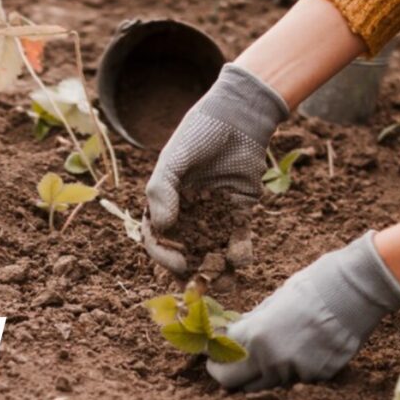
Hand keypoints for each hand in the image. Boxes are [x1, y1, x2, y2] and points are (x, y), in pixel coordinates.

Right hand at [143, 64, 287, 274]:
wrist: (239, 115)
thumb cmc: (199, 133)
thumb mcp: (173, 159)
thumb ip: (161, 191)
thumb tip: (161, 228)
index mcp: (163, 202)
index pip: (157, 238)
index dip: (165, 255)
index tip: (178, 264)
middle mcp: (186, 212)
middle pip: (183, 250)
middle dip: (191, 270)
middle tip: (201, 284)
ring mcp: (213, 214)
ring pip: (211, 248)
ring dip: (217, 268)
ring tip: (225, 282)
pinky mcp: (239, 211)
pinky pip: (237, 237)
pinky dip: (240, 250)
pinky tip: (242, 259)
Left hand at [208, 232, 399, 390]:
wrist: (354, 291)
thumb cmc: (309, 289)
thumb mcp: (269, 304)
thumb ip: (248, 327)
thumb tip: (229, 338)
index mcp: (254, 337)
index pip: (219, 363)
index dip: (214, 360)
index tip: (214, 358)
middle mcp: (272, 360)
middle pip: (235, 383)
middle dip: (229, 374)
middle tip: (232, 364)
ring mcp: (296, 372)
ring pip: (265, 384)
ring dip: (261, 372)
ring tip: (272, 350)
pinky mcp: (318, 377)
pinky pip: (294, 380)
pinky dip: (290, 370)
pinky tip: (301, 349)